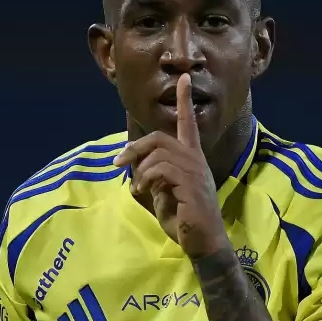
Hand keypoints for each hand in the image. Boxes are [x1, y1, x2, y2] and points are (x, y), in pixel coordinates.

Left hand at [113, 74, 229, 258]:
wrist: (203, 242)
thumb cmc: (183, 220)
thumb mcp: (161, 196)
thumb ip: (149, 180)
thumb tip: (132, 172)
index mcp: (191, 159)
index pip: (188, 124)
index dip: (185, 100)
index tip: (184, 78)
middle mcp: (195, 161)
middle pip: (160, 138)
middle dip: (135, 147)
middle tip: (118, 162)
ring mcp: (194, 172)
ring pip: (159, 153)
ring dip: (140, 169)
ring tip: (139, 186)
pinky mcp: (190, 185)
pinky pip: (161, 169)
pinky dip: (146, 179)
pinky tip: (145, 192)